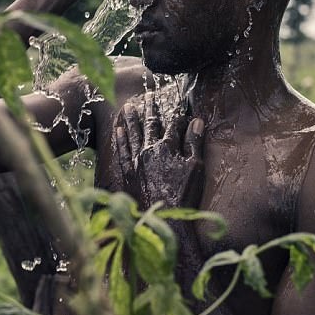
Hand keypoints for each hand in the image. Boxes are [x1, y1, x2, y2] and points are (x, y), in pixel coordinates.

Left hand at [112, 92, 204, 210]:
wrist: (162, 220)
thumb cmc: (183, 195)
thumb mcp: (195, 168)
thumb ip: (194, 143)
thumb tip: (196, 120)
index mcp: (167, 147)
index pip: (172, 123)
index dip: (176, 112)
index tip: (175, 101)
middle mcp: (149, 150)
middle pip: (150, 124)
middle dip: (150, 108)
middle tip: (148, 94)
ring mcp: (136, 160)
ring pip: (132, 134)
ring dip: (131, 119)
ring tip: (128, 106)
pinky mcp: (127, 172)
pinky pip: (122, 151)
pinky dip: (120, 139)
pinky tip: (117, 129)